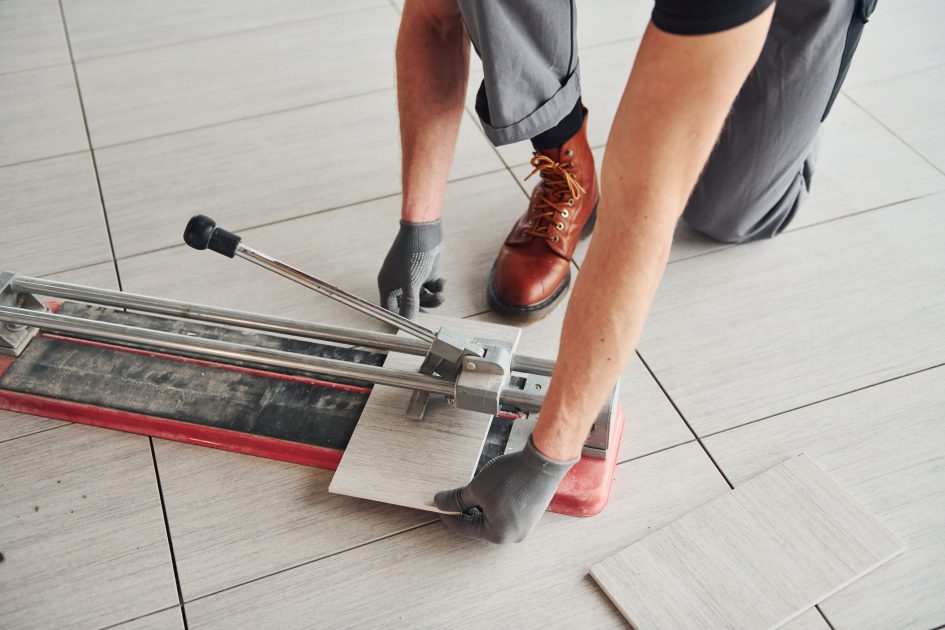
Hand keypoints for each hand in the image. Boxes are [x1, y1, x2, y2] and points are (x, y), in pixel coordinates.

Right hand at [377, 220, 445, 318]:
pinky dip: (437, 287)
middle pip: (409, 306)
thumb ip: (410, 304)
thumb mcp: (412, 282)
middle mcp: (398, 283)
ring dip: (434, 298)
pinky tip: (442, 281)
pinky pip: (430, 288)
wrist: (425, 229)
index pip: (391, 309)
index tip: (413, 327)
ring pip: (423, 298)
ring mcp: (411, 278)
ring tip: (442, 293)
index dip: (401, 318)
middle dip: (424, 307)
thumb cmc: (413, 253)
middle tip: (435, 307)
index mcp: (388, 285)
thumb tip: (408, 323)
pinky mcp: (424, 273)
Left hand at [434, 437, 577, 543]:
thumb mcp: (477, 488)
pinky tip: (491, 491)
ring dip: (482, 508)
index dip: (449, 516)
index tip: (439, 507)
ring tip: (473, 492)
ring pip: (494, 519)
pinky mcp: (532, 515)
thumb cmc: (511, 477)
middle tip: (454, 498)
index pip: (465, 528)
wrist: (543, 462)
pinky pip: (507, 514)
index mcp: (498, 535)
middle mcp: (513, 536)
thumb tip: (439, 503)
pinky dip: (496, 505)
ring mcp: (525, 526)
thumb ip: (456, 499)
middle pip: (481, 525)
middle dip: (466, 511)